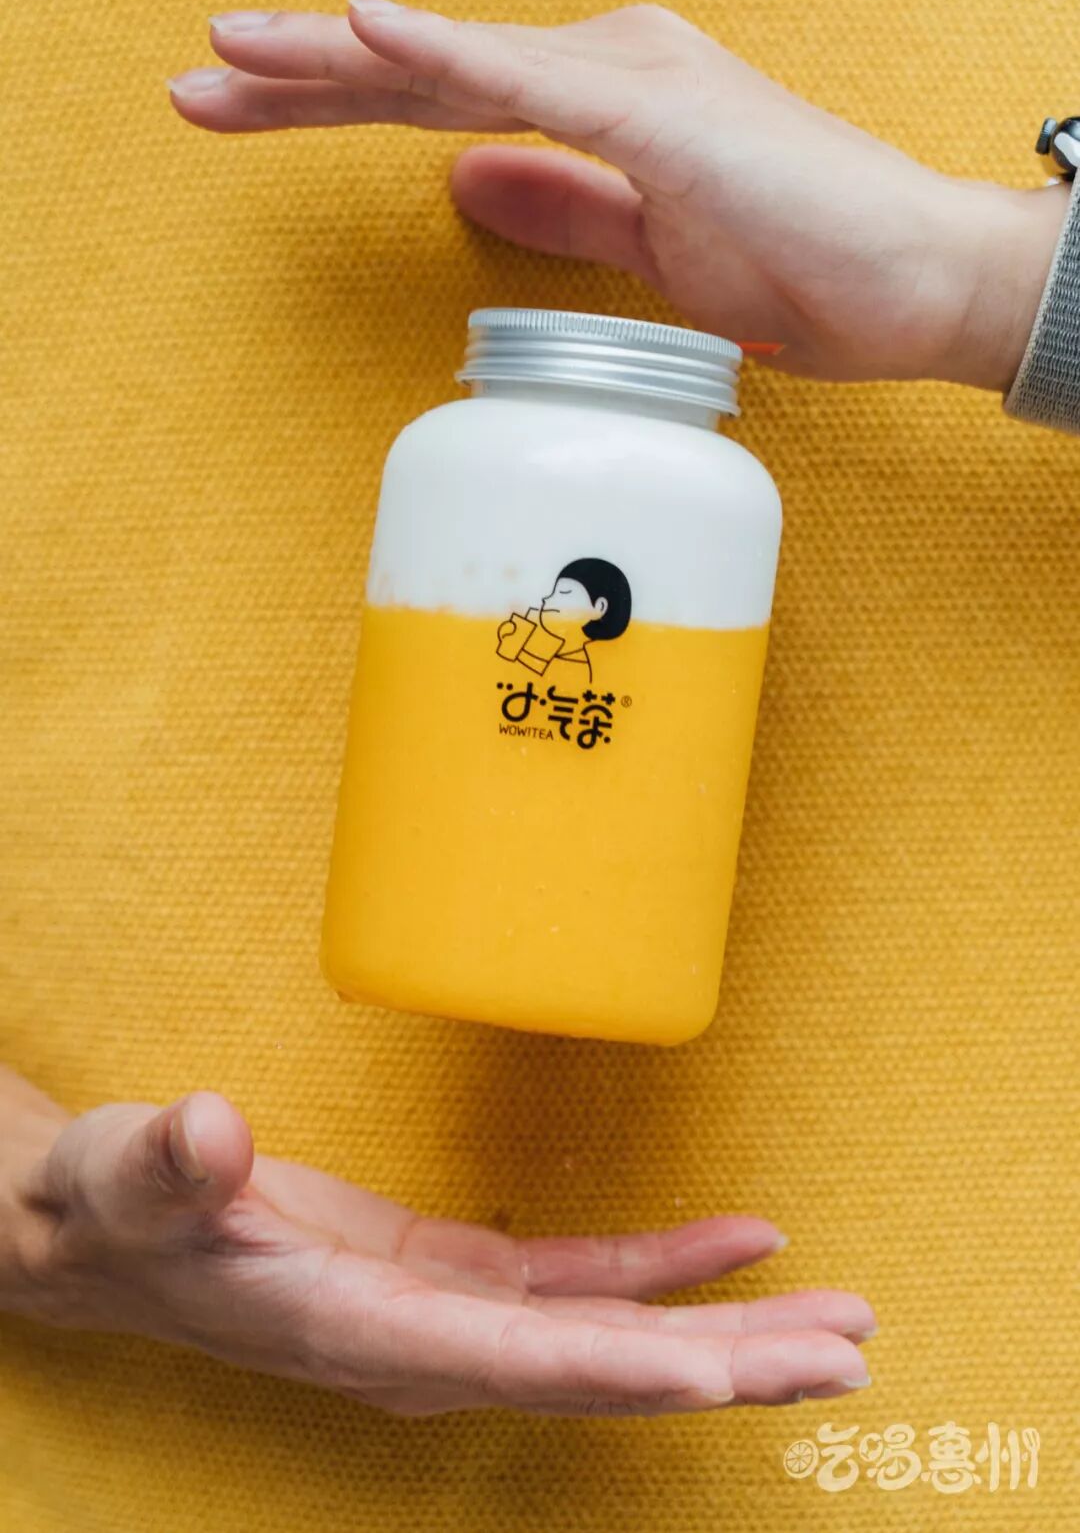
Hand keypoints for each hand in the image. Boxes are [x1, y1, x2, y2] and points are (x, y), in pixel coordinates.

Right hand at [6, 1083, 873, 1415]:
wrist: (116, 1235)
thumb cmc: (117, 1207)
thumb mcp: (126, 1174)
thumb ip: (166, 1163)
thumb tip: (208, 1132)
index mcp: (353, 1329)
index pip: (503, 1360)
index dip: (614, 1368)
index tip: (721, 1375)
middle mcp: (418, 1348)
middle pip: (595, 1372)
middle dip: (722, 1370)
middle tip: (847, 1357)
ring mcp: (446, 1322)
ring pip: (609, 1339)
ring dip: (724, 1334)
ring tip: (836, 1324)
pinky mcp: (453, 1284)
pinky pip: (579, 1288)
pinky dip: (662, 1272)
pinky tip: (736, 1247)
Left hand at [167, 0, 1068, 391]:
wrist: (920, 286)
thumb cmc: (806, 267)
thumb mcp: (651, 247)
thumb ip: (564, 208)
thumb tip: (472, 186)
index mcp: (600, 104)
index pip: (441, 103)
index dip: (337, 105)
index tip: (245, 116)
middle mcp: (606, 69)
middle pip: (424, 74)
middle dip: (301, 78)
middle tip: (197, 84)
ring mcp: (633, 81)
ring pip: (455, 66)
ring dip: (337, 60)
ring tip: (232, 54)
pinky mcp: (661, 114)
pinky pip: (530, 81)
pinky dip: (445, 56)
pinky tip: (364, 33)